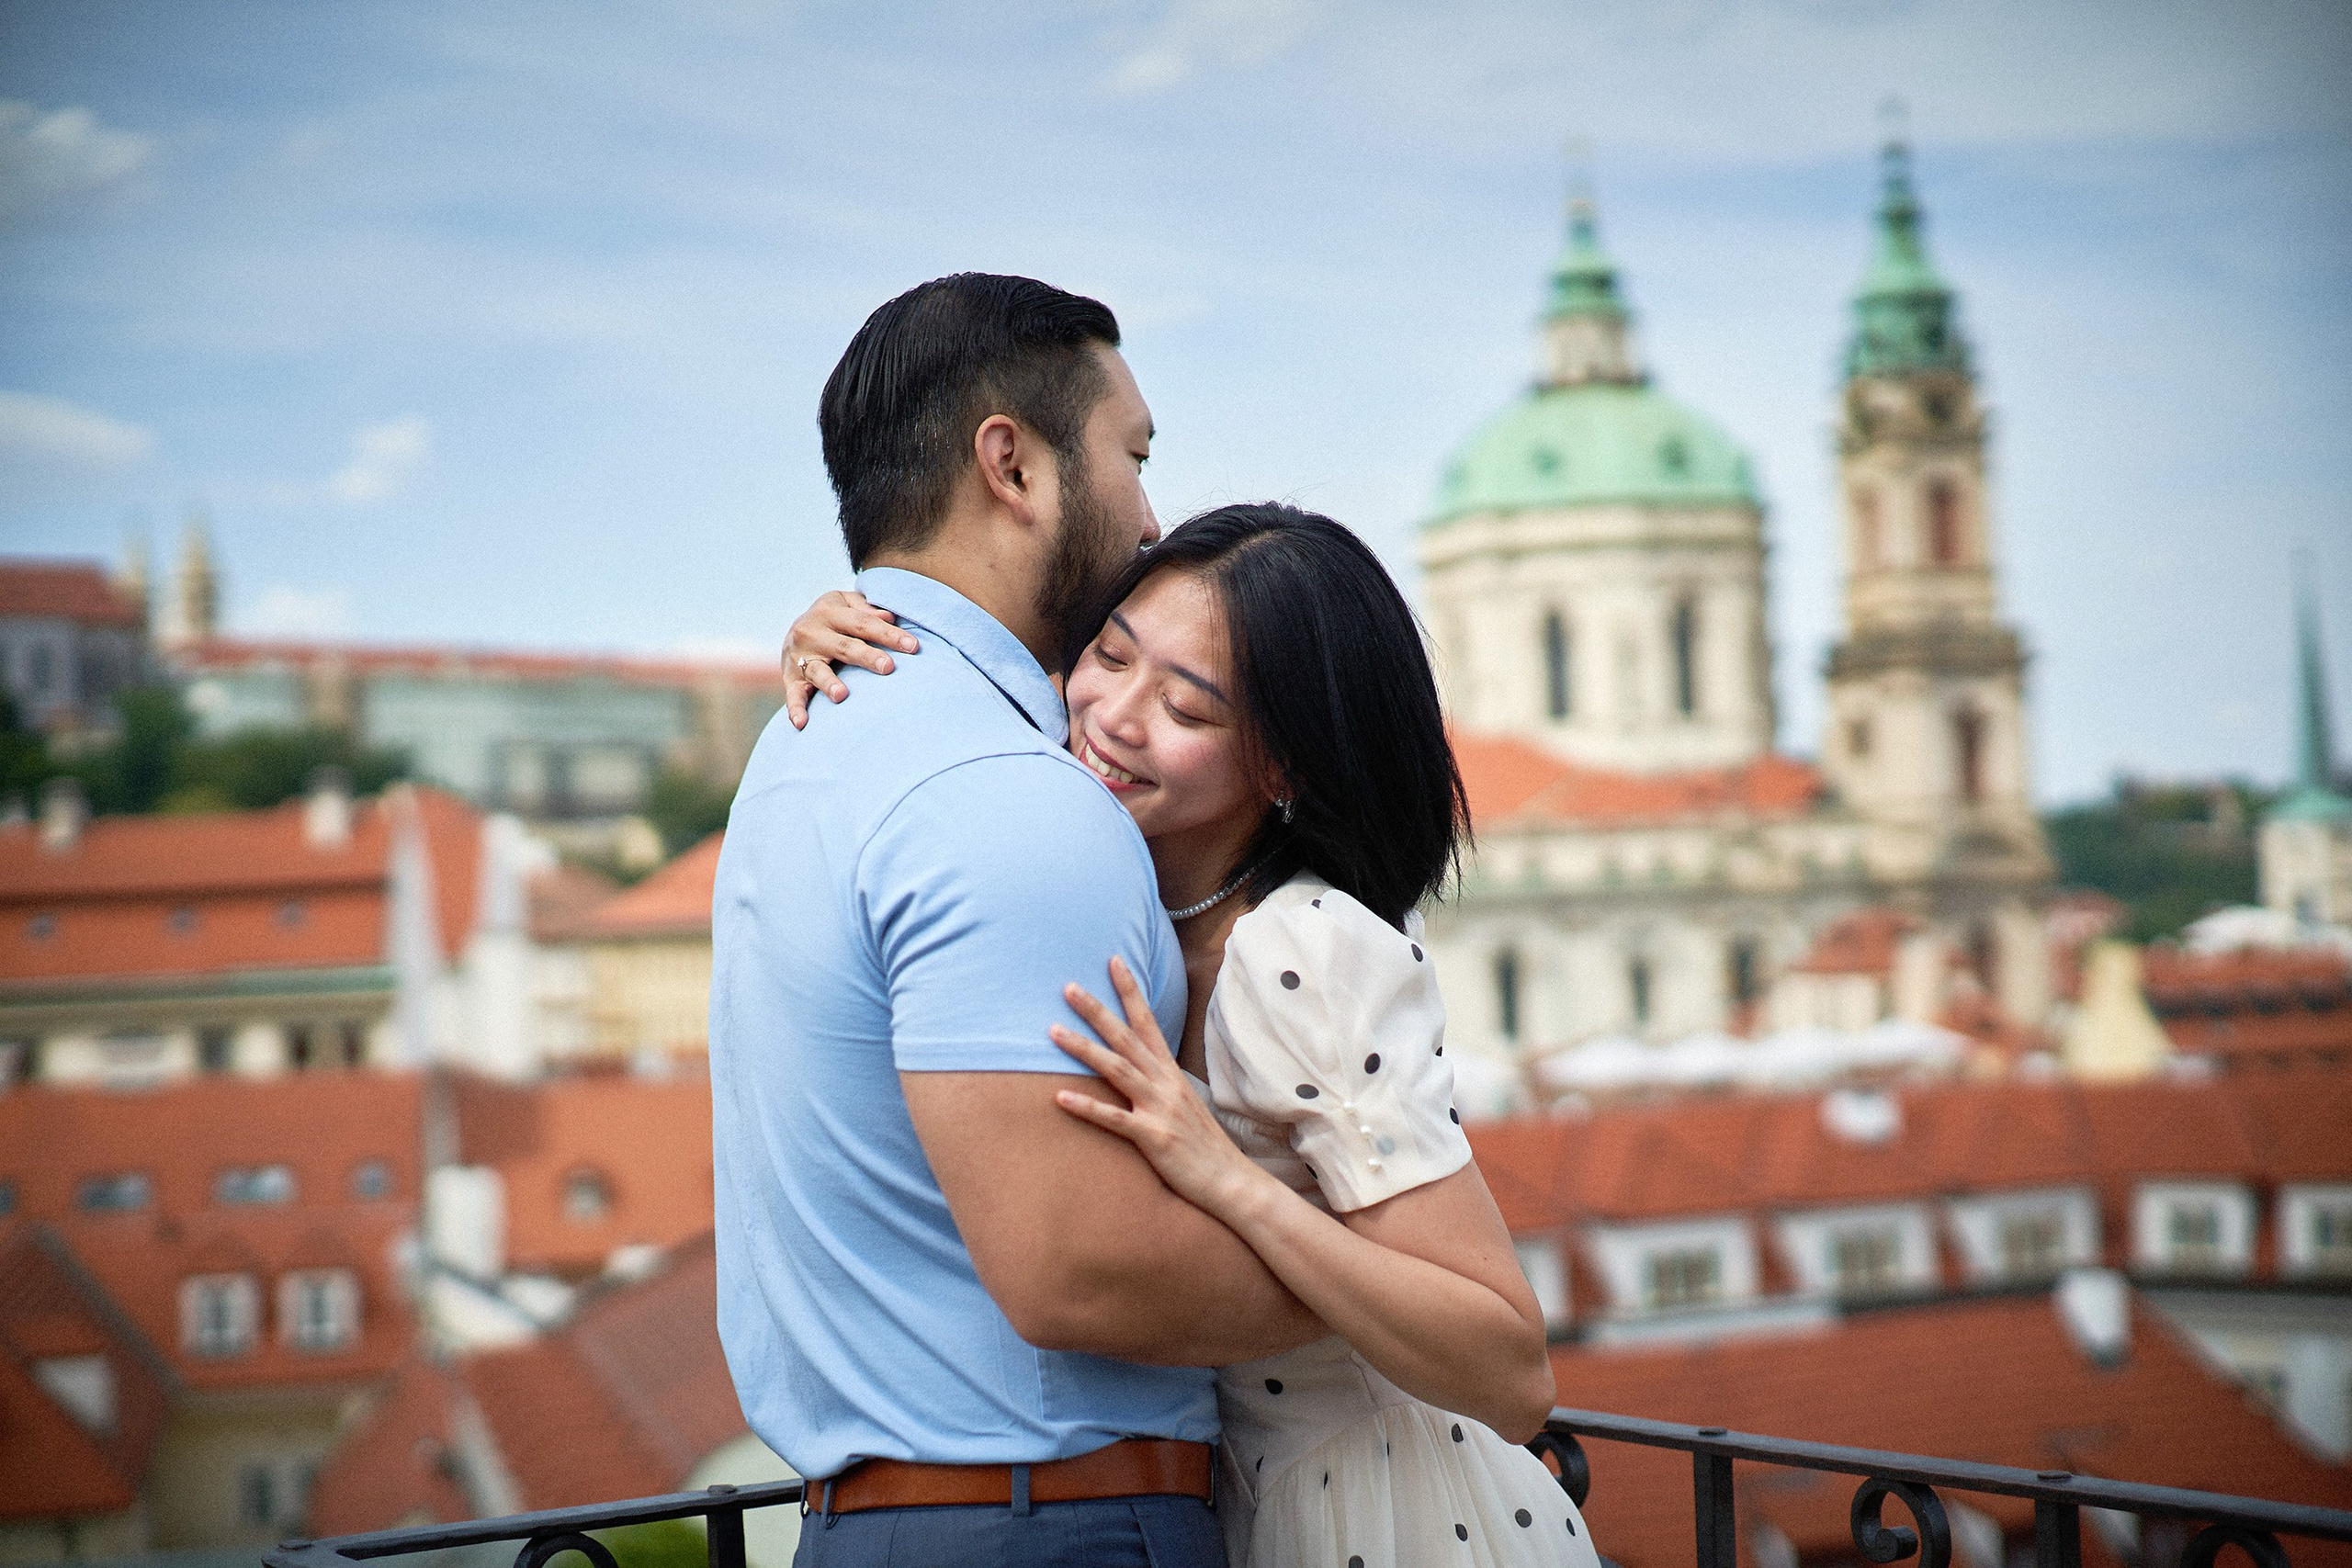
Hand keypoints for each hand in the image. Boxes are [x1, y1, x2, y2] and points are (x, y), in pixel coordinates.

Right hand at [779, 590, 918, 728]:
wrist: (793, 633)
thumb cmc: (835, 620)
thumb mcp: (846, 604)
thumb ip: (867, 609)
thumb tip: (891, 617)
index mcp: (829, 611)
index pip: (863, 623)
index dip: (888, 634)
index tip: (913, 647)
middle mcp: (811, 632)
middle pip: (844, 646)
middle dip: (867, 657)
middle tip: (888, 667)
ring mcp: (799, 657)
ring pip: (818, 671)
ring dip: (829, 684)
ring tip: (842, 695)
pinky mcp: (790, 678)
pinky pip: (793, 695)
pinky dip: (795, 709)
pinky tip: (802, 723)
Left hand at [1050, 957, 1273, 1218]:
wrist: (1231, 1182)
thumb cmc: (1202, 1146)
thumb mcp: (1182, 1104)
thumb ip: (1159, 1084)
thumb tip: (1136, 1069)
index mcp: (1171, 1074)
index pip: (1148, 1022)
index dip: (1131, 991)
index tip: (1114, 961)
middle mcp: (1165, 1084)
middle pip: (1126, 1038)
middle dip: (1097, 1010)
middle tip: (1068, 986)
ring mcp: (1160, 1109)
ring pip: (1117, 1069)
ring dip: (1084, 1048)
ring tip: (1053, 1031)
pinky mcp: (1154, 1138)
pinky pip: (1115, 1119)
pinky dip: (1087, 1107)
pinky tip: (1059, 1097)